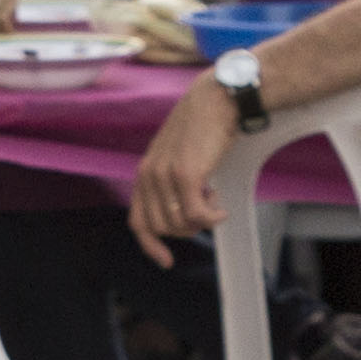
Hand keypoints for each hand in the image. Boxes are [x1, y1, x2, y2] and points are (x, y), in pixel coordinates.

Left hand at [130, 76, 239, 266]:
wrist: (217, 99)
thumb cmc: (203, 126)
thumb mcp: (177, 155)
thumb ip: (169, 180)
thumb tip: (180, 214)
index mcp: (145, 172)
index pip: (138, 221)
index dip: (150, 245)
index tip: (166, 260)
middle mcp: (149, 175)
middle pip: (163, 227)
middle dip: (187, 230)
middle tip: (206, 212)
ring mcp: (165, 175)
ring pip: (180, 224)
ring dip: (201, 221)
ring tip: (215, 201)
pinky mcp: (185, 174)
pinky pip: (196, 215)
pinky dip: (212, 218)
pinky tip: (221, 207)